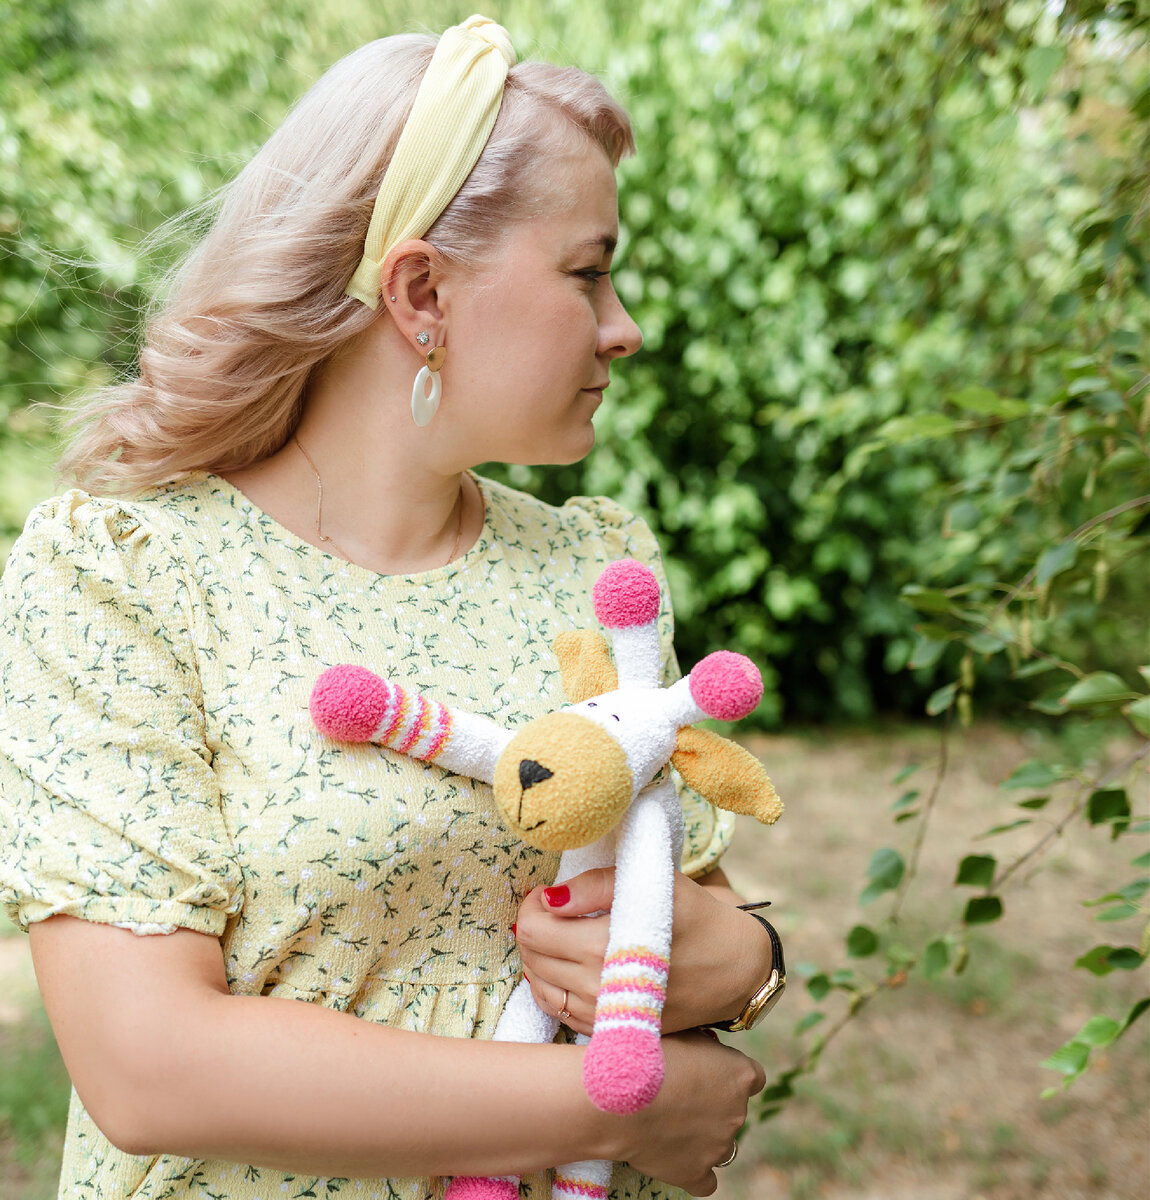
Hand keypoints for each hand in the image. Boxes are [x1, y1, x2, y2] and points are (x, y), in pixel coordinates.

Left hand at [515, 867, 773, 1033]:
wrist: (734, 970)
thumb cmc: (694, 917)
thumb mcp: (652, 884)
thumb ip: (596, 884)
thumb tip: (551, 897)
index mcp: (604, 946)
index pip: (533, 930)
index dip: (531, 905)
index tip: (549, 895)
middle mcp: (596, 987)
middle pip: (530, 957)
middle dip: (533, 928)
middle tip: (554, 912)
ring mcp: (601, 1016)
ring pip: (538, 986)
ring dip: (539, 958)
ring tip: (561, 937)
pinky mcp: (609, 1032)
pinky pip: (557, 1011)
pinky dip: (552, 986)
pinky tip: (569, 966)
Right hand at [604, 1029, 765, 1195]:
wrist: (622, 1095)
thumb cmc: (650, 1054)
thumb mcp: (683, 1032)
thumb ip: (702, 1044)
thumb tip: (702, 1046)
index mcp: (739, 1075)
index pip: (754, 1077)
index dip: (730, 1074)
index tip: (710, 1071)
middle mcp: (737, 1113)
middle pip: (734, 1111)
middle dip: (712, 1105)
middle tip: (679, 1095)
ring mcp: (718, 1146)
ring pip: (720, 1144)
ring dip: (703, 1136)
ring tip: (670, 1124)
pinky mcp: (696, 1173)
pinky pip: (705, 1181)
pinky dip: (694, 1171)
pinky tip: (675, 1157)